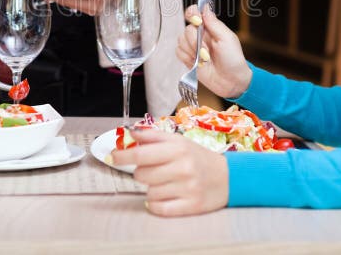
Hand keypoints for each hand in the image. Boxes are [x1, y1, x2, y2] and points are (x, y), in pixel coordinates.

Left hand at [111, 129, 228, 216]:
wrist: (228, 177)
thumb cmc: (198, 158)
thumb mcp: (178, 141)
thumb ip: (153, 136)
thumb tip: (130, 132)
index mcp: (178, 149)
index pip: (141, 154)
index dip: (122, 156)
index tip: (112, 157)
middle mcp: (183, 168)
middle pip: (142, 175)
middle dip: (142, 173)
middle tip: (154, 170)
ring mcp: (188, 188)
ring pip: (150, 192)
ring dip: (152, 188)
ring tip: (165, 183)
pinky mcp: (191, 206)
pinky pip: (160, 208)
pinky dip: (156, 204)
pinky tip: (164, 196)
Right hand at [176, 5, 251, 97]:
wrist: (231, 82)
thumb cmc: (233, 60)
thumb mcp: (227, 38)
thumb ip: (214, 23)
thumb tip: (205, 7)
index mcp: (210, 27)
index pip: (194, 13)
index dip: (192, 14)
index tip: (197, 21)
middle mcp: (200, 35)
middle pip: (187, 29)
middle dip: (196, 42)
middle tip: (207, 51)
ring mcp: (193, 47)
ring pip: (180, 41)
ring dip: (192, 51)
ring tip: (205, 59)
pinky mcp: (188, 58)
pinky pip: (178, 52)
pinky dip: (186, 58)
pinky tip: (197, 63)